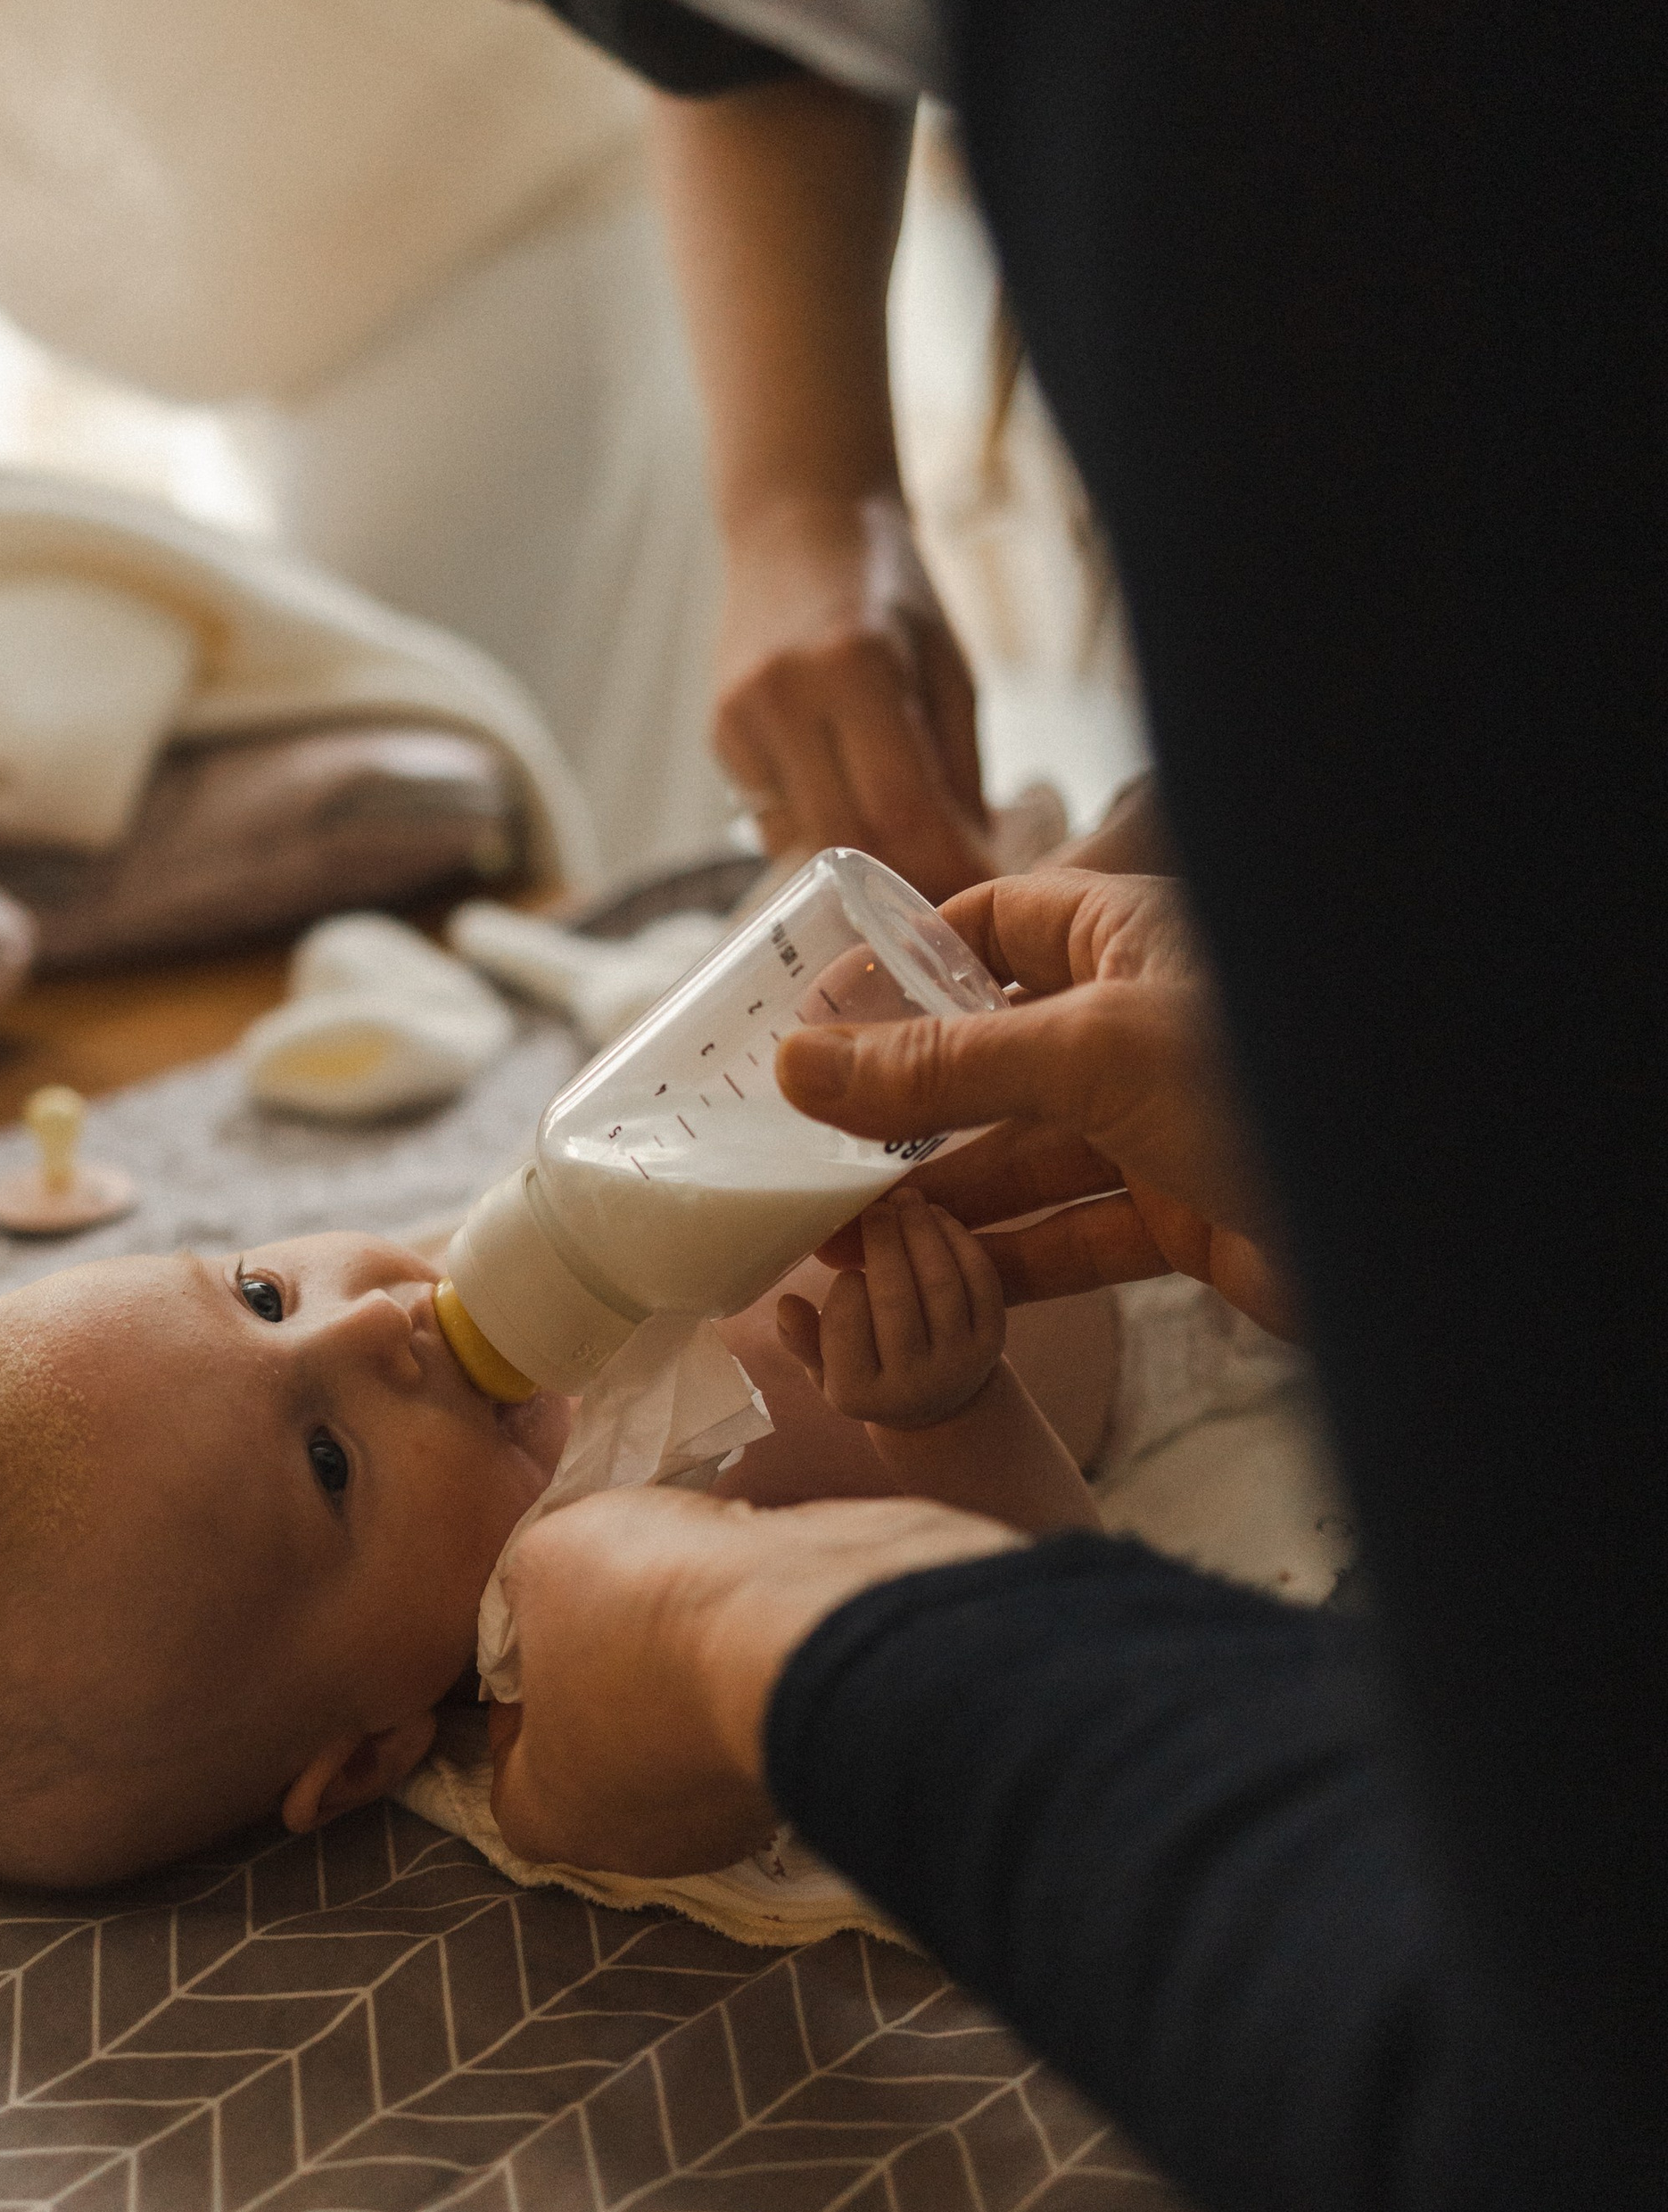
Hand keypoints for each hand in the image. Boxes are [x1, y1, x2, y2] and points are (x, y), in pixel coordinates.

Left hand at [483, 1484, 1020, 1876]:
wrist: (798, 1626)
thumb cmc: (641, 1612)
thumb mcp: (545, 1560)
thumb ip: (528, 1589)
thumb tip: (548, 1591)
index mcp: (551, 1816)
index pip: (512, 1762)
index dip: (520, 1687)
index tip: (540, 1626)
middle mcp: (641, 1845)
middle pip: (606, 1755)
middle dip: (612, 1680)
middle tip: (621, 1606)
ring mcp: (732, 1821)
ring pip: (689, 1738)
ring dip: (687, 1673)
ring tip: (696, 1593)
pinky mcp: (805, 1777)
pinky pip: (758, 1717)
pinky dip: (752, 1666)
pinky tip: (754, 1605)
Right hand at [712, 494, 992, 896]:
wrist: (798, 523)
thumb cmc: (892, 591)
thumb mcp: (949, 669)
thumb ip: (959, 772)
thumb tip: (969, 867)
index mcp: (856, 666)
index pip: (900, 808)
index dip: (944, 866)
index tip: (979, 892)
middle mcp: (785, 694)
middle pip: (846, 838)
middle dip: (904, 880)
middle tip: (948, 894)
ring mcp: (741, 718)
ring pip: (804, 841)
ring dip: (858, 865)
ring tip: (905, 852)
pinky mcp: (718, 735)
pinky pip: (773, 816)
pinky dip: (818, 827)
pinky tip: (846, 798)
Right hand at [776, 1186, 1005, 1428]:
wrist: (940, 1405)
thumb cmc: (870, 1375)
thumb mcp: (827, 1370)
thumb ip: (804, 1340)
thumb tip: (786, 1304)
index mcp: (860, 1396)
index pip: (844, 1325)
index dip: (845, 1286)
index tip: (846, 1268)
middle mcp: (914, 1385)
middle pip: (895, 1299)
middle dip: (883, 1243)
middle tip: (874, 1207)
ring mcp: (961, 1362)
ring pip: (941, 1283)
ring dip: (921, 1231)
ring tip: (905, 1198)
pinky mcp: (995, 1340)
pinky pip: (980, 1281)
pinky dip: (960, 1241)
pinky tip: (938, 1216)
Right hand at [781, 871, 1300, 1337]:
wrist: (1413, 1230)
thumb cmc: (1265, 1089)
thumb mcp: (1086, 1057)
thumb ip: (940, 1065)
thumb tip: (798, 1064)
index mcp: (1129, 941)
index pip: (991, 927)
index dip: (900, 966)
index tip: (810, 1019)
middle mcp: (1141, 1024)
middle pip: (991, 1055)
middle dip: (901, 1104)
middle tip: (800, 1146)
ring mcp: (1161, 1125)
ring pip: (1022, 1156)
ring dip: (939, 1196)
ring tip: (840, 1234)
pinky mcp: (1180, 1219)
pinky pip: (1070, 1238)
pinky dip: (1005, 1264)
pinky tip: (935, 1284)